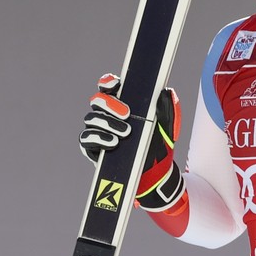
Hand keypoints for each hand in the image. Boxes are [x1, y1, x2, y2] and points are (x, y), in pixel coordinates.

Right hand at [78, 73, 184, 211]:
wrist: (155, 173)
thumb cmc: (159, 145)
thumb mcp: (168, 127)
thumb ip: (168, 109)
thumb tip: (166, 92)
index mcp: (123, 104)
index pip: (109, 88)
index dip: (108, 82)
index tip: (115, 84)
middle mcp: (107, 115)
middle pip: (97, 101)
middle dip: (110, 104)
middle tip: (127, 114)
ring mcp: (99, 131)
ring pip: (91, 119)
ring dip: (107, 123)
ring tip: (125, 133)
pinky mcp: (93, 148)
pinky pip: (87, 139)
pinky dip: (99, 138)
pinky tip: (112, 142)